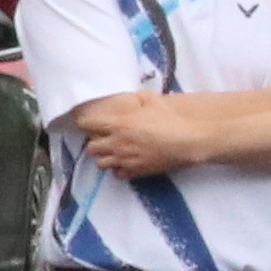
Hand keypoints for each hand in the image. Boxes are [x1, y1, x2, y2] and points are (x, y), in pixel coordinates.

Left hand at [70, 104, 186, 181]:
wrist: (185, 141)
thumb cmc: (169, 119)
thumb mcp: (153, 101)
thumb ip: (139, 98)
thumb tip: (135, 96)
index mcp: (119, 124)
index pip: (87, 125)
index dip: (85, 123)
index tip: (87, 123)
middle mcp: (117, 143)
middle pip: (90, 148)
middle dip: (94, 143)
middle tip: (103, 139)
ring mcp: (125, 159)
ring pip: (100, 164)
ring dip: (105, 157)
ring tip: (114, 152)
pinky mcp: (135, 172)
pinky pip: (117, 174)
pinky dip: (118, 169)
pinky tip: (126, 163)